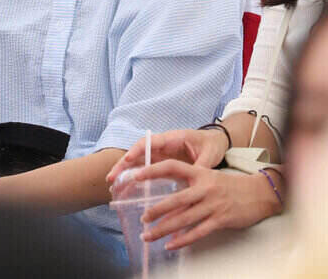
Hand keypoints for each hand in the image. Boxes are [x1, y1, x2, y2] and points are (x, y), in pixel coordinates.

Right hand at [107, 128, 227, 185]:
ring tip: (113, 186)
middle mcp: (162, 146)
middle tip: (111, 178)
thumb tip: (195, 182)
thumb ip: (201, 166)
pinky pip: (144, 169)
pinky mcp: (162, 164)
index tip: (127, 160)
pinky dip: (134, 178)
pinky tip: (126, 189)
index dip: (137, 151)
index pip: (150, 142)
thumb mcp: (209, 155)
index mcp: (172, 139)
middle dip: (123, 164)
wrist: (216, 143)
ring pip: (138, 162)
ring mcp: (160, 155)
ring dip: (125, 172)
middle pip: (138, 153)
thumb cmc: (211, 146)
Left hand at [131, 161, 281, 249]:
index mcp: (200, 173)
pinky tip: (171, 245)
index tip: (136, 175)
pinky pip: (198, 232)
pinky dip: (182, 240)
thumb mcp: (210, 177)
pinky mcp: (221, 220)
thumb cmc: (231, 186)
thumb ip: (190, 185)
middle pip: (175, 200)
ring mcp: (213, 204)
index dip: (153, 170)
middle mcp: (205, 188)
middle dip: (156, 211)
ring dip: (164, 229)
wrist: (259, 193)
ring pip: (183, 219)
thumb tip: (168, 199)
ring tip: (149, 236)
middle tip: (142, 219)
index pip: (172, 167)